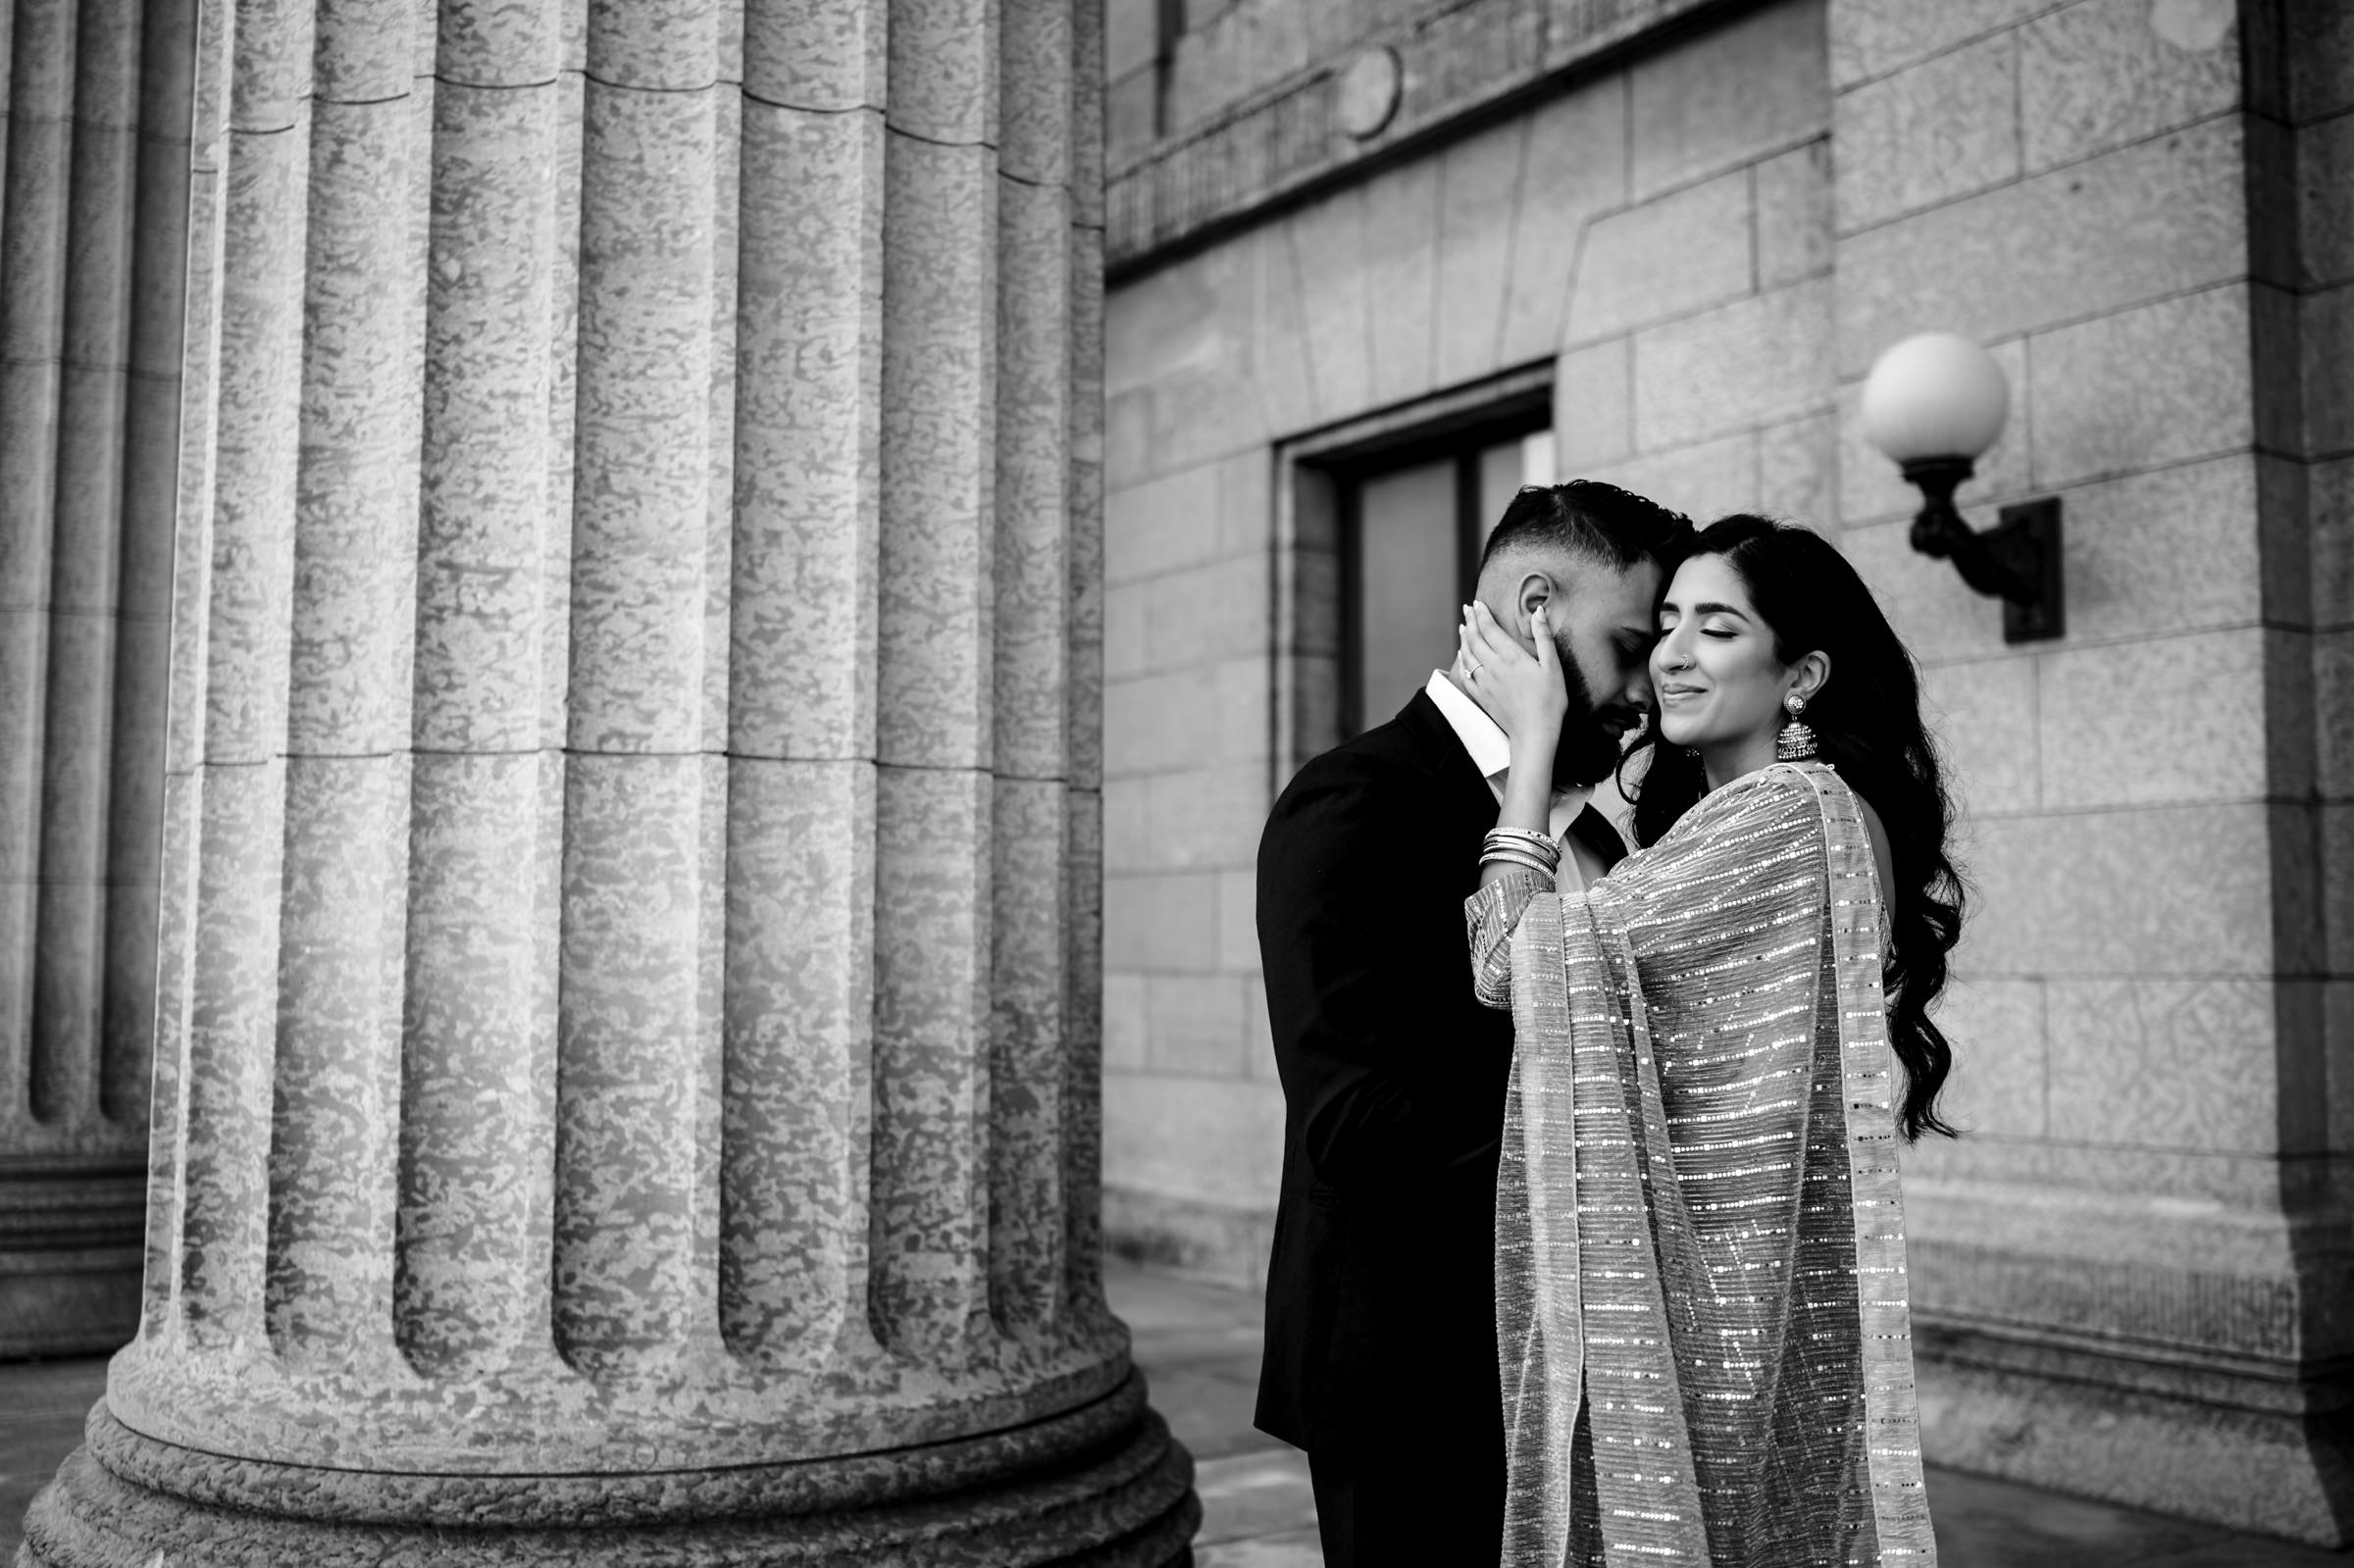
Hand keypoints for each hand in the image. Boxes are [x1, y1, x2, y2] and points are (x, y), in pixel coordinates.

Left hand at [1458, 601, 1566, 753]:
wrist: (1534, 732)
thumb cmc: (1549, 700)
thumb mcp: (1552, 666)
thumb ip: (1544, 637)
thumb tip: (1538, 612)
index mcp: (1511, 656)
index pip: (1489, 628)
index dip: (1482, 614)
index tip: (1477, 603)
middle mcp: (1493, 667)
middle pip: (1475, 638)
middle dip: (1470, 621)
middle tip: (1467, 609)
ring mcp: (1484, 682)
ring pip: (1467, 655)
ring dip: (1464, 638)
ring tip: (1463, 627)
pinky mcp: (1481, 696)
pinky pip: (1465, 675)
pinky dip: (1462, 662)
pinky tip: (1462, 656)